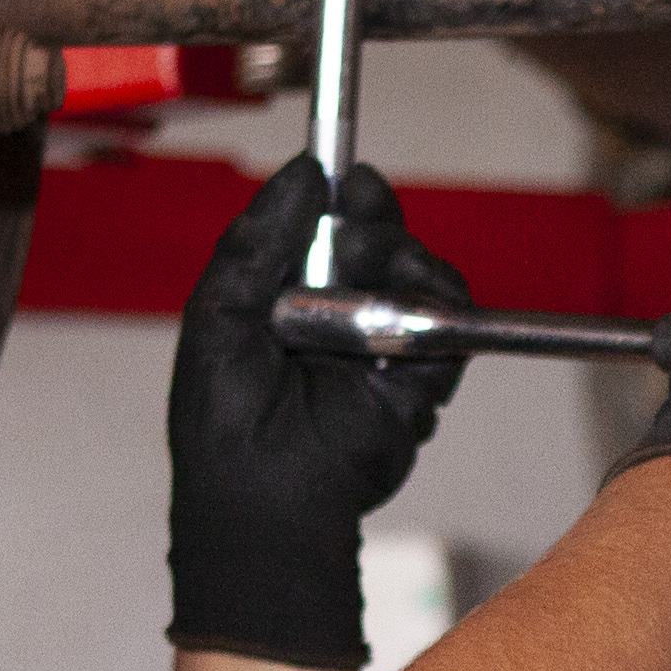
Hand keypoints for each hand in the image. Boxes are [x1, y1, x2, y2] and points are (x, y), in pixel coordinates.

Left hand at [166, 155, 472, 667]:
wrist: (265, 499)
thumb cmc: (225, 423)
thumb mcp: (220, 312)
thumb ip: (257, 238)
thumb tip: (305, 171)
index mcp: (287, 296)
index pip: (328, 226)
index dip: (344, 198)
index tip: (349, 178)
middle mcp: (338, 315)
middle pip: (383, 238)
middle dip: (375, 224)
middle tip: (355, 234)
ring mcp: (382, 346)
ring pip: (423, 272)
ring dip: (403, 264)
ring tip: (366, 291)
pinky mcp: (419, 380)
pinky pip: (450, 323)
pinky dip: (434, 310)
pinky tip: (397, 320)